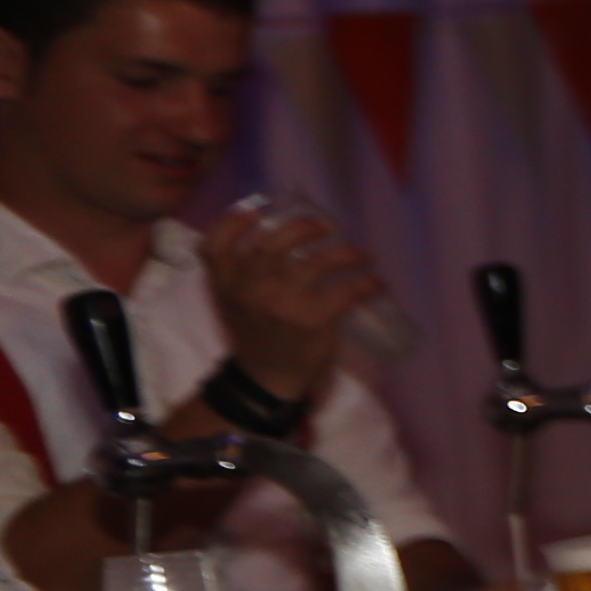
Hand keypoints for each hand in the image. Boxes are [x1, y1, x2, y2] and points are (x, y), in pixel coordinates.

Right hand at [199, 206, 382, 408]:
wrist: (267, 380)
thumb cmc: (256, 334)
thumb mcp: (233, 302)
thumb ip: (241, 273)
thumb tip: (277, 232)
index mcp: (226, 284)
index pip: (214, 246)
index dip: (233, 222)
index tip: (258, 210)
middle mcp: (251, 292)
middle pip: (272, 245)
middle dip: (302, 228)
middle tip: (324, 227)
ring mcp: (282, 306)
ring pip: (318, 263)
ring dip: (348, 254)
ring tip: (362, 255)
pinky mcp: (313, 321)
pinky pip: (347, 291)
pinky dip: (367, 283)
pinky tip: (376, 283)